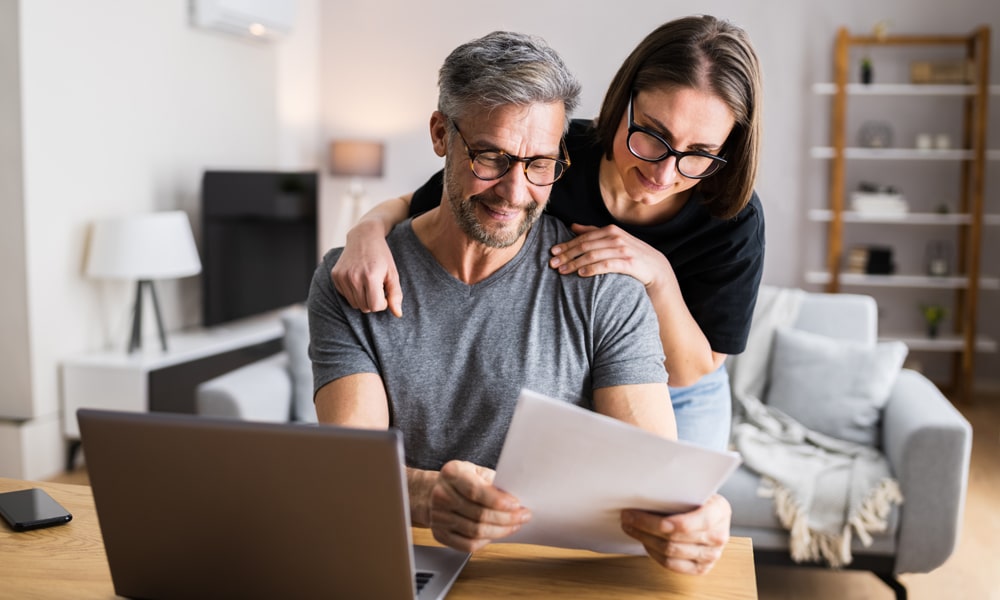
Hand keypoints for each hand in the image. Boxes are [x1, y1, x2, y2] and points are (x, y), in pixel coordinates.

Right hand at [330, 221, 403, 316]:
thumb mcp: (393, 274)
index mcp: (370, 277)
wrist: (364, 236)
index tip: (385, 292)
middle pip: (364, 307)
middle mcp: (354, 277)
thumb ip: (396, 295)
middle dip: (373, 301)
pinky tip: (358, 279)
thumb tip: (398, 314)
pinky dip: (353, 292)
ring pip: (354, 304)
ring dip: (363, 298)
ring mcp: (342, 276)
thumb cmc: (382, 256)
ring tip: (368, 284)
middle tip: (377, 287)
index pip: (375, 306)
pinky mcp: (335, 276)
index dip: (383, 303)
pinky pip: (345, 296)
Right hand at [428, 460, 530, 552]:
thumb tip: (515, 498)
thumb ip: (493, 481)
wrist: (433, 491)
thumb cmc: (461, 479)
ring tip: (514, 525)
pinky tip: (496, 534)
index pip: (475, 491)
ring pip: (475, 532)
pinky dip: (486, 541)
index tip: (516, 504)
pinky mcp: (440, 534)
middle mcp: (441, 495)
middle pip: (478, 514)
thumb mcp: (477, 471)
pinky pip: (467, 545)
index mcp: (452, 473)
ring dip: (500, 531)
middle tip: (523, 516)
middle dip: (506, 518)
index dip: (498, 501)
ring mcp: (438, 517)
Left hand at [549, 224, 669, 287]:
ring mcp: (622, 250)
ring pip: (592, 255)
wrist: (656, 269)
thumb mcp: (613, 240)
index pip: (583, 237)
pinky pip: (605, 265)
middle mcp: (616, 237)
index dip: (566, 245)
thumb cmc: (631, 254)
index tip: (552, 252)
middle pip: (585, 246)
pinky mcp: (628, 263)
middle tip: (552, 264)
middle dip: (566, 255)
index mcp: (610, 230)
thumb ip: (593, 232)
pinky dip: (591, 269)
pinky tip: (580, 274)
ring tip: (562, 271)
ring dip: (575, 263)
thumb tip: (572, 225)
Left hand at [621, 493, 731, 574]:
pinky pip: (672, 565)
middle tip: (627, 517)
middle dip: (644, 528)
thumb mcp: (694, 488)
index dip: (655, 522)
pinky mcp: (702, 568)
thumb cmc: (700, 498)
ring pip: (669, 553)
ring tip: (631, 528)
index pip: (685, 524)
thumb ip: (675, 492)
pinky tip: (645, 541)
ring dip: (645, 540)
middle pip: (673, 539)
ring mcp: (712, 555)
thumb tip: (642, 493)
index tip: (633, 514)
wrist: (714, 513)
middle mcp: (718, 536)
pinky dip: (654, 553)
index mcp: (719, 511)